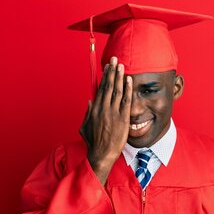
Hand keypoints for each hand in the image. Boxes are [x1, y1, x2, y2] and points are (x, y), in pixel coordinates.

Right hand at [80, 56, 132, 184]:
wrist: (102, 154)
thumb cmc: (94, 143)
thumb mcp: (85, 127)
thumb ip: (87, 114)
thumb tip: (90, 101)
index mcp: (94, 109)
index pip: (100, 89)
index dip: (104, 77)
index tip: (107, 67)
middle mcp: (103, 108)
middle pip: (108, 86)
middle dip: (111, 71)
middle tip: (114, 59)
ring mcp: (113, 113)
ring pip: (116, 90)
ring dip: (119, 76)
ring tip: (121, 65)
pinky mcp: (122, 118)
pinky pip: (126, 101)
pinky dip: (127, 89)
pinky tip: (129, 80)